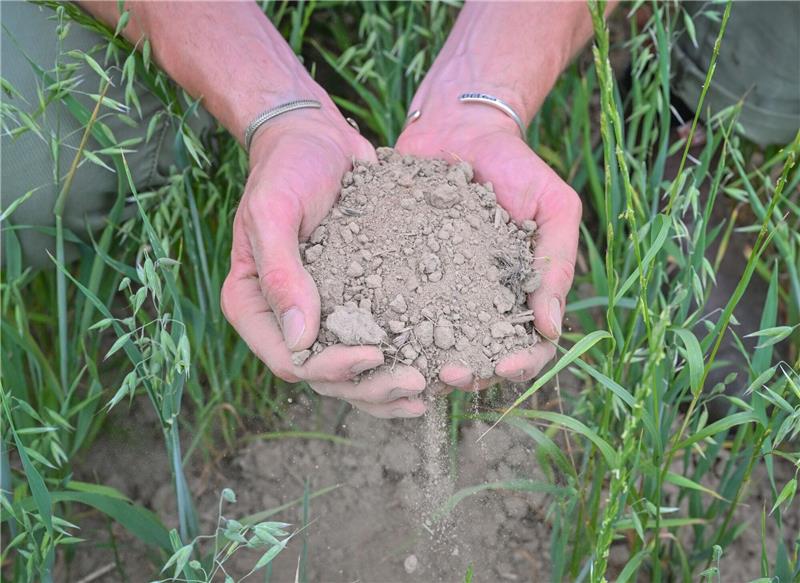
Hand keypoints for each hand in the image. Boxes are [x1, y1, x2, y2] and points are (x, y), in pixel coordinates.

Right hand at [221, 110, 425, 416]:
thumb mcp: (273, 210)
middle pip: (327, 379)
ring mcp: (323, 316)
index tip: (376, 354)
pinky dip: (403, 358)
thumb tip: (299, 339)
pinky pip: (377, 342)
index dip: (333, 369)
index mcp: (255, 307)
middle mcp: (286, 320)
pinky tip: (437, 366)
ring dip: (390, 389)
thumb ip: (280, 271)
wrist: (318, 139)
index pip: (292, 361)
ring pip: (354, 373)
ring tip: (431, 389)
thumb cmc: (287, 167)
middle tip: (417, 385)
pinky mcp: (356, 303)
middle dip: (371, 388)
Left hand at [395, 105, 581, 390]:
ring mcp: (438, 290)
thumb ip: (557, 261)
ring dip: (427, 362)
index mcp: (520, 292)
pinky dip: (389, 328)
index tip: (502, 365)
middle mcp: (479, 300)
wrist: (459, 129)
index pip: (529, 346)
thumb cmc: (516, 166)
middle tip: (449, 374)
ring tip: (414, 364)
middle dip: (469, 373)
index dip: (520, 364)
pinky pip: (395, 307)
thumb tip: (551, 328)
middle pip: (480, 357)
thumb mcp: (554, 205)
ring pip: (435, 344)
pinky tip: (378, 337)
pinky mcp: (401, 272)